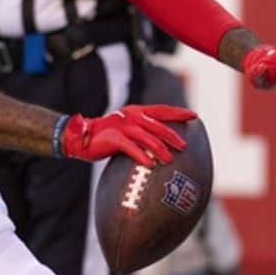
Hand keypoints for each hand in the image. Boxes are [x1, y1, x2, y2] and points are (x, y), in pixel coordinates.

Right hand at [60, 104, 194, 164]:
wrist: (81, 138)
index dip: (178, 112)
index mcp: (136, 111)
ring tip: (169, 160)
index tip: (194, 116)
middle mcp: (131, 116)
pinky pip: (131, 148)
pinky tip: (150, 165)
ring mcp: (122, 126)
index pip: (162, 110)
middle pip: (158, 125)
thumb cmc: (108, 137)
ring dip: (160, 149)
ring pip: (147, 137)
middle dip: (173, 136)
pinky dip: (141, 156)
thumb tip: (163, 142)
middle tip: (184, 146)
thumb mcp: (127, 130)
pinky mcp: (114, 138)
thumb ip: (143, 132)